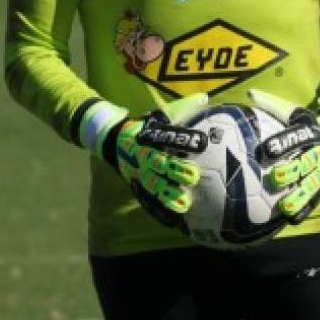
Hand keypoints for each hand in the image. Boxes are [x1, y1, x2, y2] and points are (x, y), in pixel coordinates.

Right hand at [77, 94, 208, 228]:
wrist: (114, 139)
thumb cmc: (146, 126)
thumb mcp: (161, 114)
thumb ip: (183, 107)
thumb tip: (204, 97)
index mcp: (150, 135)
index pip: (168, 136)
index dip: (184, 139)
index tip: (202, 143)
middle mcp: (143, 154)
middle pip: (159, 162)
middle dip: (175, 169)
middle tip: (194, 175)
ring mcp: (138, 172)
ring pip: (152, 184)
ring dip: (167, 194)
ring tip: (183, 204)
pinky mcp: (136, 186)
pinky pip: (147, 200)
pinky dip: (158, 211)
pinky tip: (173, 222)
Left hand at [248, 88, 319, 222]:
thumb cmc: (304, 121)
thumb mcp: (291, 109)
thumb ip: (271, 103)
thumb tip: (249, 92)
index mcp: (311, 133)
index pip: (297, 136)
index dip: (282, 143)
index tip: (266, 149)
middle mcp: (318, 152)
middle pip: (306, 163)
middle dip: (291, 171)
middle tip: (275, 178)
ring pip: (312, 185)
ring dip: (299, 197)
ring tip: (285, 208)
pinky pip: (315, 199)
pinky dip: (305, 209)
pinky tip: (291, 220)